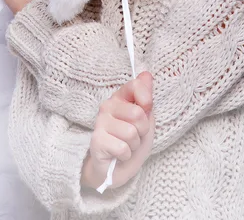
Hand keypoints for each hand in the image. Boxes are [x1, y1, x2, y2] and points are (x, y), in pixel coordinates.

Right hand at [81, 72, 154, 190]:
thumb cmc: (133, 142)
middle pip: (137, 114)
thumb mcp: (146, 119)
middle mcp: (108, 106)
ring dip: (134, 144)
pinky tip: (119, 154)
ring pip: (131, 133)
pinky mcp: (97, 141)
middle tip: (135, 136)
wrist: (117, 169)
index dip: (146, 100)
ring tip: (126, 145)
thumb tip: (147, 74)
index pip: (136, 85)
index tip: (146, 111)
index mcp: (120, 97)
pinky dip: (126, 155)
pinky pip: (123, 148)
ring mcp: (100, 123)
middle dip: (142, 130)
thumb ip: (146, 98)